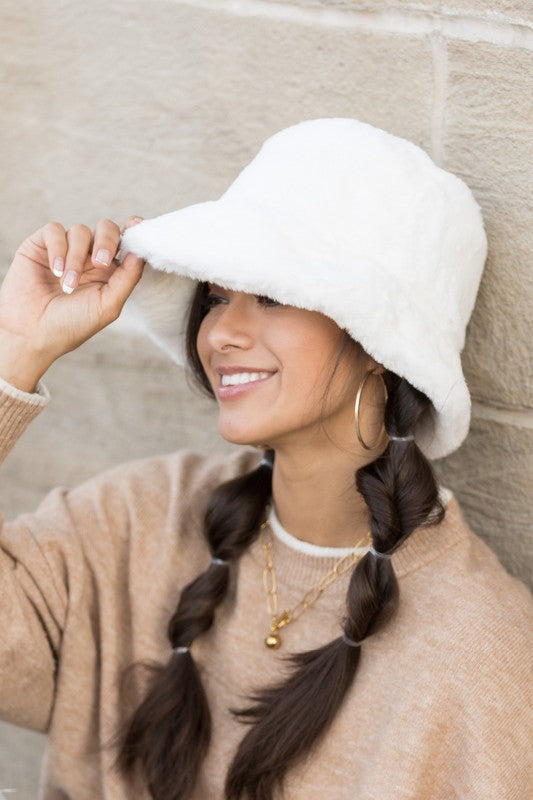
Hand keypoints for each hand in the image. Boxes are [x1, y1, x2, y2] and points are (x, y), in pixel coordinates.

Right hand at [0, 216, 144, 390]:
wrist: (32, 333)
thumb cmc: (70, 325)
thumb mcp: (107, 305)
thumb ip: (127, 278)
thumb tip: (140, 252)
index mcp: (109, 271)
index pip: (125, 242)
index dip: (133, 230)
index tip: (135, 226)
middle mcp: (89, 257)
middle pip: (106, 228)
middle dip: (106, 241)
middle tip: (100, 263)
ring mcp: (66, 250)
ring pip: (80, 231)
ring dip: (76, 258)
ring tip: (67, 285)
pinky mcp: (42, 245)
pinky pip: (55, 230)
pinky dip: (58, 249)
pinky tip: (54, 271)